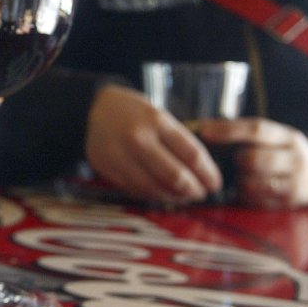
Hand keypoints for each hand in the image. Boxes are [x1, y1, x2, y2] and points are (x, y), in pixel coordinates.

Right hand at [84, 85, 222, 204]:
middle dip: (194, 190)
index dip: (208, 173)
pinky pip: (137, 191)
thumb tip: (202, 171)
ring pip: (156, 189)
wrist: (92, 109)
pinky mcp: (108, 169)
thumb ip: (178, 140)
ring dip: (175, 197)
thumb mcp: (158, 115)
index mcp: (156, 121)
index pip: (192, 154)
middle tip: (202, 193)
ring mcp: (121, 156)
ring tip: (184, 196)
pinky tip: (162, 194)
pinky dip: (154, 196)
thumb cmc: (132, 112)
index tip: (215, 183)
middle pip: (176, 176)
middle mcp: (138, 139)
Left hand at [197, 118, 307, 208]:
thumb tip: (202, 129)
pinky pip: (256, 202)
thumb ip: (243, 133)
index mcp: (287, 136)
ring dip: (239, 181)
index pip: (256, 130)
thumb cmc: (281, 152)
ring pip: (253, 184)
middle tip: (234, 161)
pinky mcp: (288, 204)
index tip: (204, 131)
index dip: (228, 130)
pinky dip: (245, 196)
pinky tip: (245, 190)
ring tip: (240, 177)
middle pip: (253, 159)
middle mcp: (294, 159)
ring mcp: (294, 183)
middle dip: (236, 161)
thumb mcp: (273, 137)